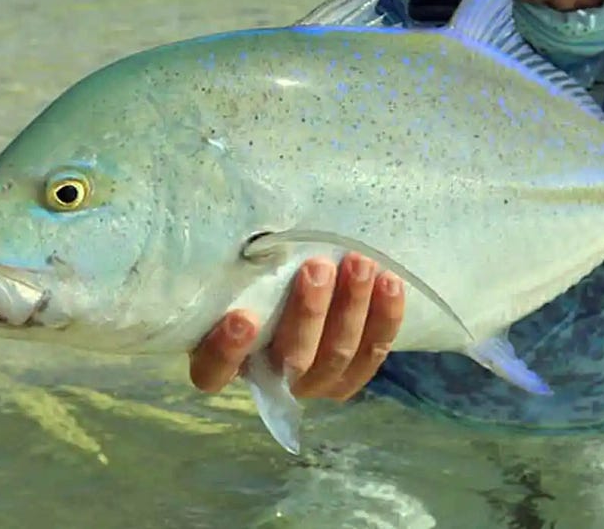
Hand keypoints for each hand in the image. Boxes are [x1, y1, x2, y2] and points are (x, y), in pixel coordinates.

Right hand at [188, 252, 404, 401]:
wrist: (295, 294)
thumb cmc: (255, 276)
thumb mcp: (238, 271)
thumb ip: (240, 263)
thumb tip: (254, 221)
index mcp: (224, 361)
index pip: (213, 371)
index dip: (227, 351)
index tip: (244, 317)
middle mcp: (269, 378)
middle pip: (291, 358)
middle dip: (309, 312)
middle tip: (317, 268)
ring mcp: (312, 381)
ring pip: (336, 355)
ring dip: (351, 308)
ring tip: (359, 265)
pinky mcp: (348, 376)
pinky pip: (371, 354)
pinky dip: (384, 319)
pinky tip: (390, 283)